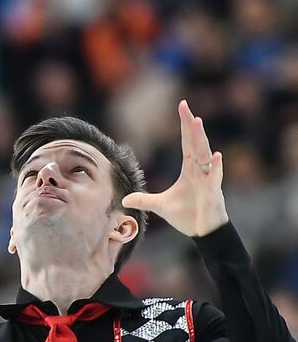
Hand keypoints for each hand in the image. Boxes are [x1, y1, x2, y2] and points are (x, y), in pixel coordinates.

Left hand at [122, 100, 227, 236]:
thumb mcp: (161, 206)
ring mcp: (208, 180)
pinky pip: (215, 178)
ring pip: (204, 155)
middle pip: (195, 143)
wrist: (204, 234)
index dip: (185, 125)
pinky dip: (216, 168)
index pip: (187, 143)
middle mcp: (200, 171)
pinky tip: (216, 156)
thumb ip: (144, 200)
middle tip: (185, 107)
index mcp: (190, 170)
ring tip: (197, 122)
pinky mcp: (213, 193)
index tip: (183, 107)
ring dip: (201, 139)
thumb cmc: (188, 216)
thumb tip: (125, 199)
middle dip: (190, 125)